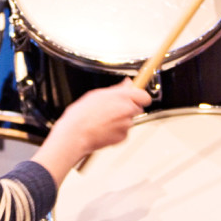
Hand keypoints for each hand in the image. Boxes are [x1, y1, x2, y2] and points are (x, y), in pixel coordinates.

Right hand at [31, 77, 151, 185]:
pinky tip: (103, 128)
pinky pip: (123, 131)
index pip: (144, 95)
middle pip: (137, 108)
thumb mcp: (97, 94)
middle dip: (128, 107)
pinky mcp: (123, 137)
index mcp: (122, 96)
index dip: (140, 96)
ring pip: (129, 120)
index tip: (135, 96)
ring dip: (120, 119)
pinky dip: (116, 130)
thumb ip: (117, 89)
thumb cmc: (82, 114)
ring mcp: (126, 124)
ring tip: (103, 119)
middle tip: (114, 108)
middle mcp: (127, 110)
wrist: (76, 134)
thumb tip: (127, 83)